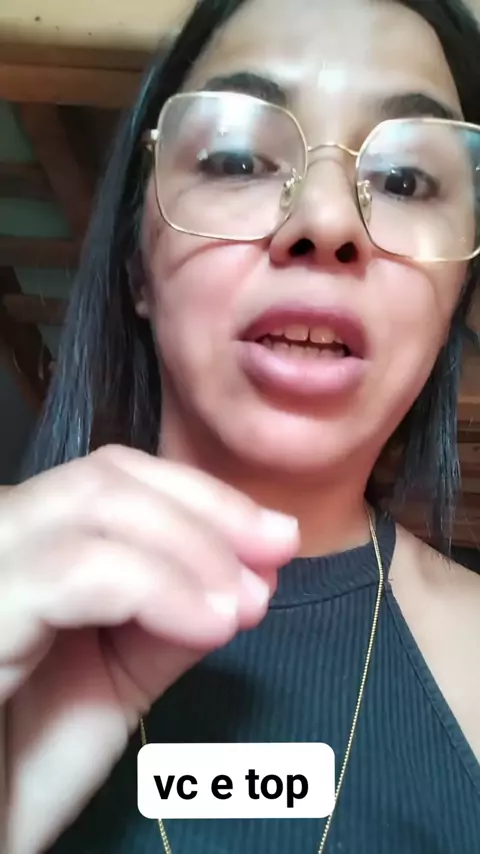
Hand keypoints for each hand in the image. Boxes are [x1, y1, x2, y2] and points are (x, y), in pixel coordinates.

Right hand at [0, 444, 298, 853]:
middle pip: (106, 477)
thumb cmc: (28, 763)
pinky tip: (208, 622)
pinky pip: (73, 572)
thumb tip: (247, 572)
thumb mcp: (118, 679)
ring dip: (192, 547)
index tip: (275, 535)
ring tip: (245, 601)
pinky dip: (157, 586)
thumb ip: (170, 617)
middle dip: (207, 511)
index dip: (201, 496)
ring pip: (92, 505)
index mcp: (28, 545)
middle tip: (277, 549)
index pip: (114, 478)